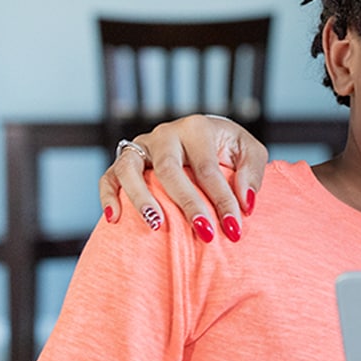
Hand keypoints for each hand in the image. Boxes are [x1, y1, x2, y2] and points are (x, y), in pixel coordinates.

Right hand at [98, 114, 269, 241]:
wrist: (200, 139)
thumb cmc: (227, 149)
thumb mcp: (249, 152)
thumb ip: (252, 173)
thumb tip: (245, 203)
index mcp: (196, 128)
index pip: (207, 168)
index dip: (222, 200)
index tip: (234, 229)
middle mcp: (165, 134)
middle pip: (169, 169)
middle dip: (187, 203)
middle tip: (204, 232)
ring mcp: (140, 147)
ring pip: (130, 169)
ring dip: (141, 198)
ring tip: (156, 225)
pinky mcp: (123, 160)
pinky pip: (108, 177)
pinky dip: (108, 196)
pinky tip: (115, 219)